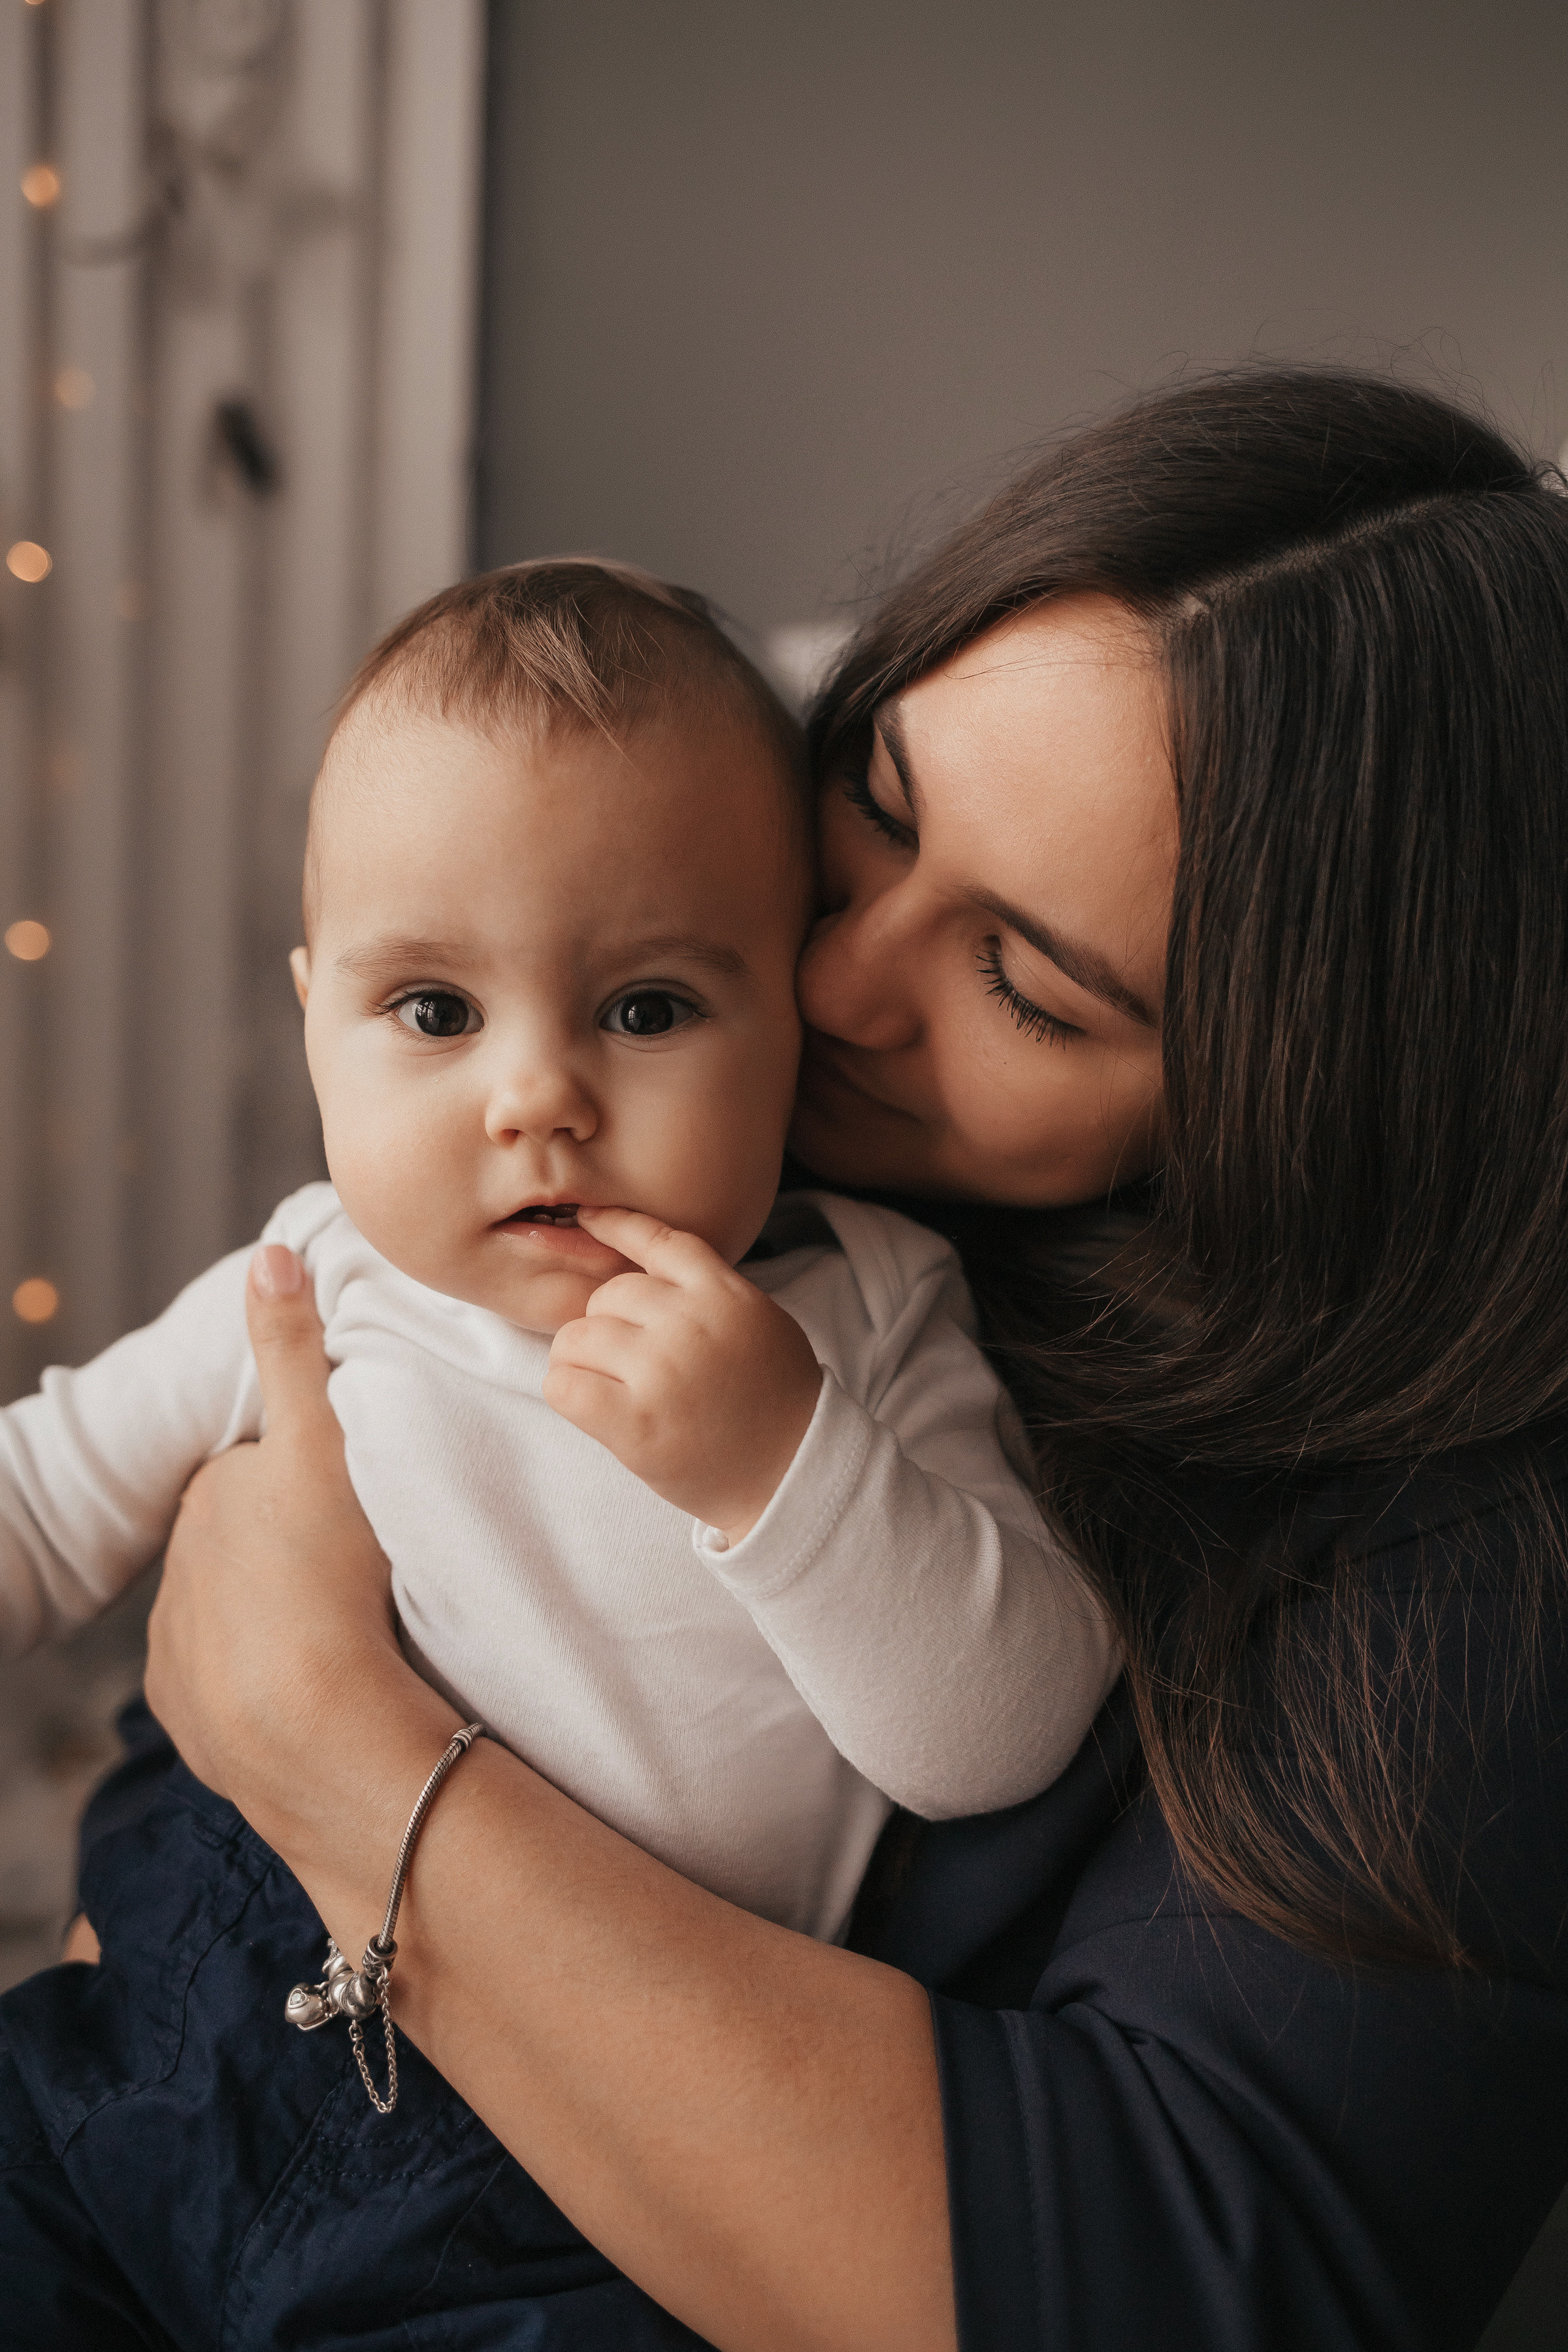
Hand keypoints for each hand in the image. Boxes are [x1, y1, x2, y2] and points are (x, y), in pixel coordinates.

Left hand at [143, 1244, 412, 1831]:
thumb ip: (294, 1349)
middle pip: (238, 1544)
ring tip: (341, 1631)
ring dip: (271, 1615)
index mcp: (211, 1498)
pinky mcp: (187, 1708)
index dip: (300, 1480)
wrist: (310, 1721)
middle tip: (353, 1567)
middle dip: (281, 1548)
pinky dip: (256, 1679)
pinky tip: (308, 1683)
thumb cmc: (327, 1570)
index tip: (348, 1500)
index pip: (253, 1474)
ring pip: (228, 1613)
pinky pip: (221, 1685)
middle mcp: (179, 1566)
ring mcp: (177, 1643)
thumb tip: (269, 1254)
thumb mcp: (322, 1439)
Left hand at [543, 1208, 822, 1542]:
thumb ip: (708, 1291)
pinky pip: (563, 1384)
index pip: (658, 1240)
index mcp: (724, 1294)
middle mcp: (691, 1323)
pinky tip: (591, 1407)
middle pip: (605, 1296)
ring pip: (575, 1337)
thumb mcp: (758, 1322)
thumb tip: (638, 1263)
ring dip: (581, 1361)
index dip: (616, 1225)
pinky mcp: (635, 1422)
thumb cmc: (772, 1400)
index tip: (587, 1217)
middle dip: (608, 1327)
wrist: (791, 1474)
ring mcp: (662, 1371)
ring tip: (613, 1389)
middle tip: (631, 1367)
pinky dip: (567, 1392)